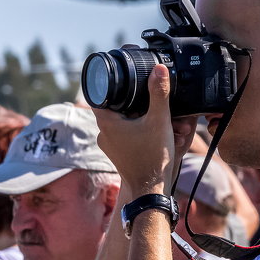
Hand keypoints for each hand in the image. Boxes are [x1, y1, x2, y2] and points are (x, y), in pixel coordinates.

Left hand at [91, 64, 177, 194]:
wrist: (151, 190)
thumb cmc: (153, 158)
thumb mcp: (159, 121)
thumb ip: (159, 93)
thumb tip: (158, 69)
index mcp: (106, 122)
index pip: (100, 93)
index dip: (112, 82)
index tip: (125, 76)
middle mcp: (103, 133)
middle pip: (111, 105)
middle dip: (128, 99)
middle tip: (144, 93)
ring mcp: (108, 144)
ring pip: (118, 120)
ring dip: (132, 114)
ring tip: (149, 112)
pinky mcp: (117, 153)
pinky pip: (122, 133)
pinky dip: (133, 127)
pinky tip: (148, 127)